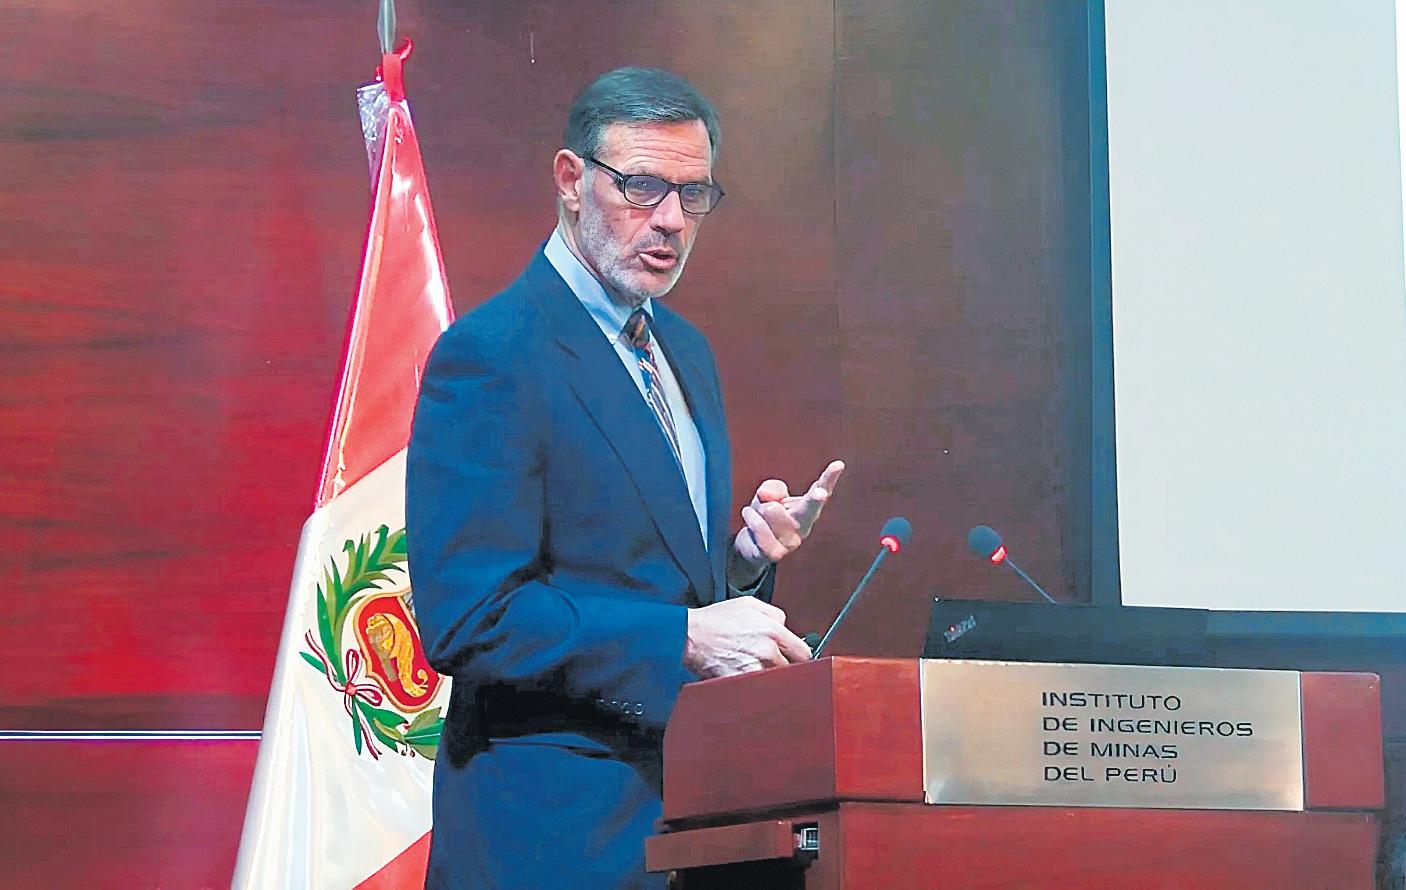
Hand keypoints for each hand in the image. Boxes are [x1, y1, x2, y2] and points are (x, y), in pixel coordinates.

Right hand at [684, 597, 812, 677]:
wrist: (689, 635)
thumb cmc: (716, 619)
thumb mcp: (749, 604)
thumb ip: (774, 614)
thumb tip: (786, 627)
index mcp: (773, 631)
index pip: (802, 653)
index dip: (798, 656)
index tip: (793, 658)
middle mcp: (767, 651)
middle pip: (790, 670)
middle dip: (782, 666)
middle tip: (767, 662)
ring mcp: (754, 669)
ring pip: (774, 681)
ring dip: (768, 677)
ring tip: (753, 668)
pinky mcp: (741, 682)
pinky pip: (757, 690)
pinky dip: (754, 687)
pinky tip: (744, 676)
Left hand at [731, 460, 845, 582]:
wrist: (752, 548)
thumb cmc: (765, 517)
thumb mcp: (768, 495)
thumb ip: (771, 488)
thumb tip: (768, 496)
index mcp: (808, 509)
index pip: (821, 489)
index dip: (829, 478)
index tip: (838, 464)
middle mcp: (804, 526)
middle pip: (809, 509)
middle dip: (815, 500)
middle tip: (821, 493)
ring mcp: (791, 542)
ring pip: (772, 510)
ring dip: (759, 508)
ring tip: (760, 514)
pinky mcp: (774, 553)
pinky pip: (759, 526)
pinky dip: (750, 517)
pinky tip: (750, 519)